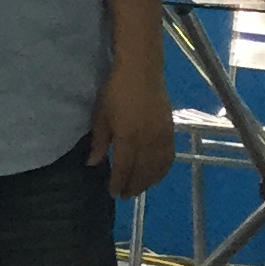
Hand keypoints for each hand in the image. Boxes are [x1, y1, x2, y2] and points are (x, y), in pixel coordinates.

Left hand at [89, 49, 174, 196]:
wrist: (142, 70)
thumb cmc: (116, 90)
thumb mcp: (101, 115)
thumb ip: (100, 142)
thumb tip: (93, 163)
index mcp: (128, 138)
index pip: (124, 169)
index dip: (118, 183)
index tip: (113, 193)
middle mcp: (147, 142)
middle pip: (142, 172)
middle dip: (133, 186)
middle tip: (125, 196)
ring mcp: (162, 137)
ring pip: (157, 168)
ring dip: (149, 182)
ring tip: (139, 188)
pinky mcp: (171, 131)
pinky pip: (169, 157)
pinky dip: (163, 170)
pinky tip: (157, 174)